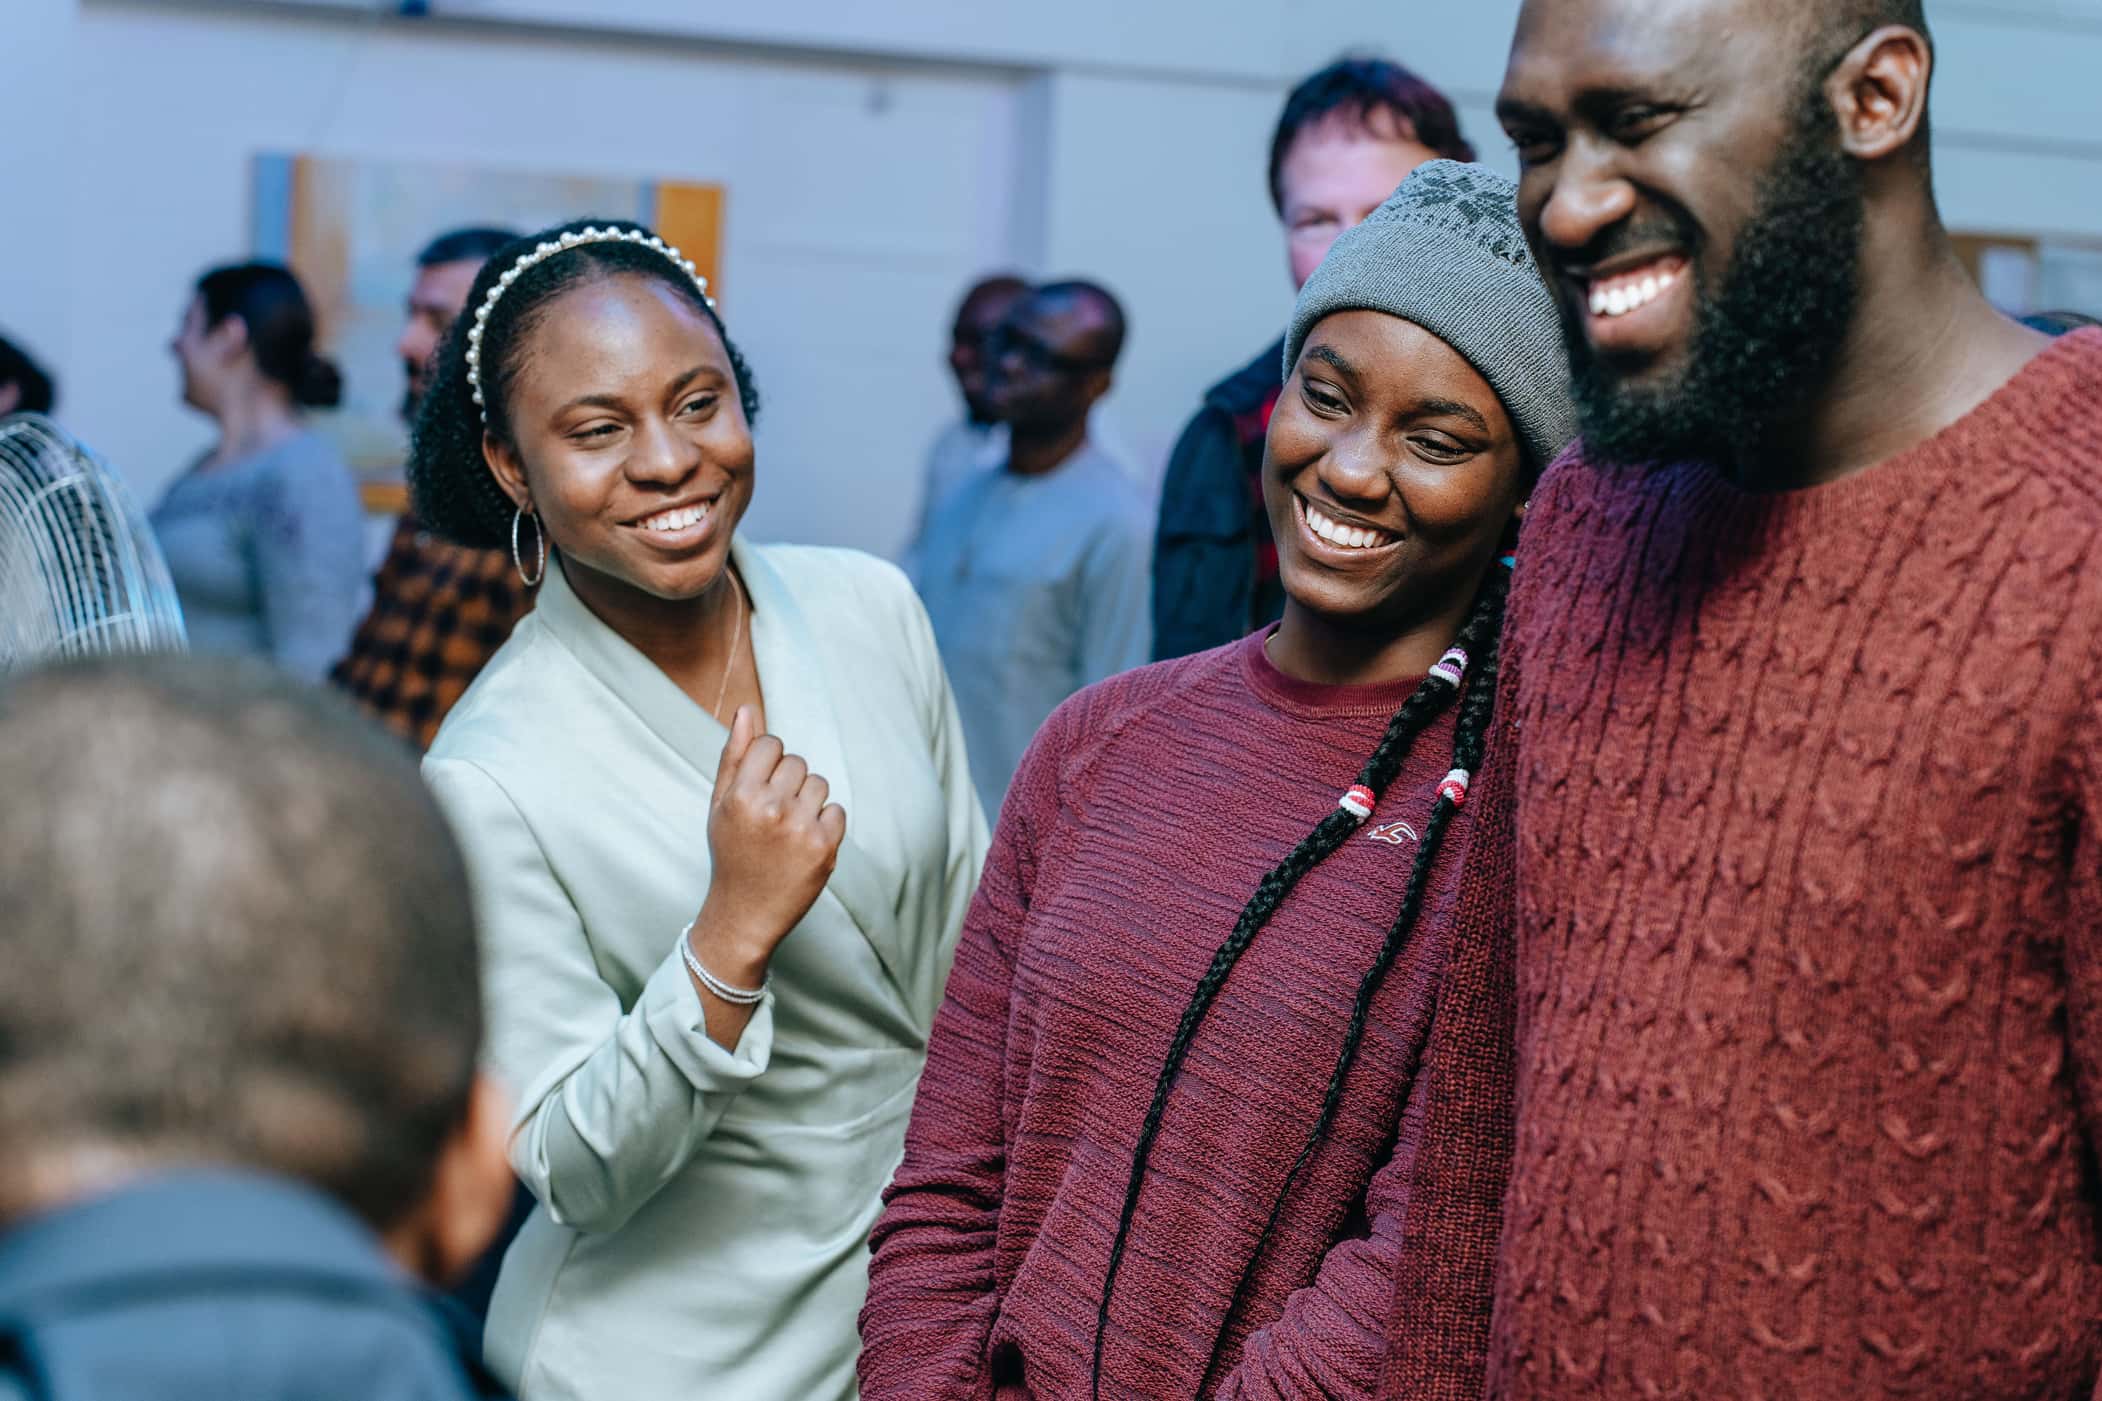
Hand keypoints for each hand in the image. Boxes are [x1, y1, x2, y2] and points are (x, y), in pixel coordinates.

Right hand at [691, 704, 846, 978]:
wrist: (745, 913)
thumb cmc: (731, 853)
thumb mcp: (721, 804)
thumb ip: (734, 755)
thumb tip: (746, 709)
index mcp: (741, 794)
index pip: (771, 744)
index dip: (767, 765)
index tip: (760, 789)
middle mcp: (771, 808)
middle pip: (797, 762)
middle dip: (788, 783)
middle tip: (772, 815)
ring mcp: (801, 828)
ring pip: (819, 784)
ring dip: (808, 801)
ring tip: (788, 829)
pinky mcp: (825, 847)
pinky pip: (836, 811)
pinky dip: (824, 824)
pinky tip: (803, 844)